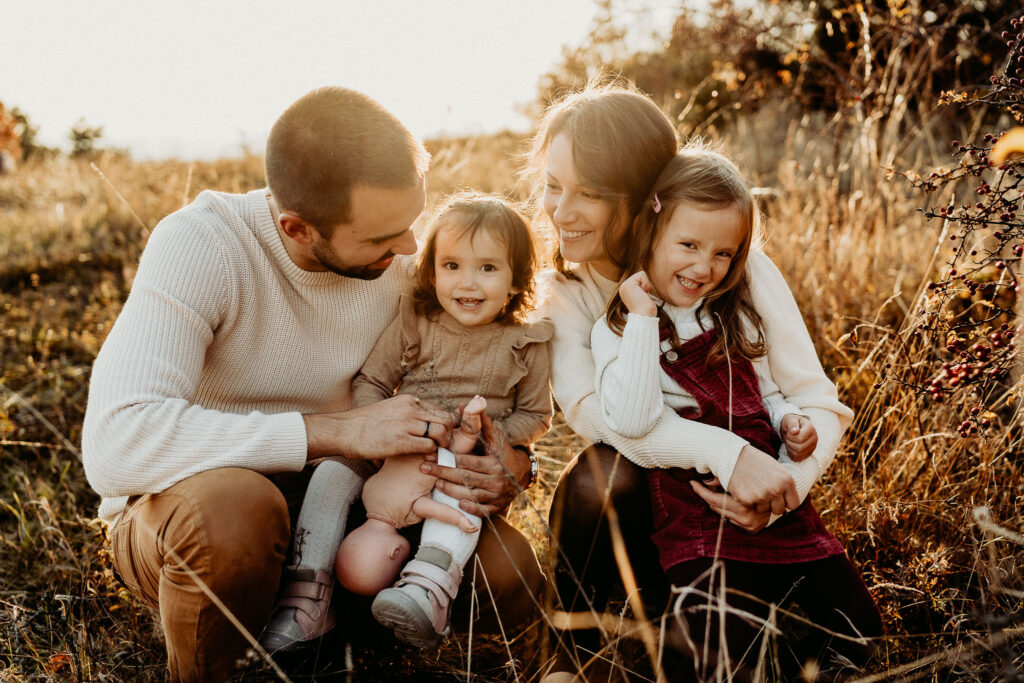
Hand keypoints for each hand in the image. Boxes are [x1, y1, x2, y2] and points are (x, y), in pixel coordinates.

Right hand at [303, 394, 452, 460]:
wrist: (343, 430)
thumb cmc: (363, 424)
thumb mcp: (388, 410)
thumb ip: (405, 414)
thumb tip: (419, 425)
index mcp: (408, 401)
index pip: (439, 410)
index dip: (445, 424)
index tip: (444, 435)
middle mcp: (411, 409)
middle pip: (445, 419)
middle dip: (450, 434)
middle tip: (446, 446)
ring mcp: (407, 424)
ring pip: (441, 432)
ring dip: (443, 445)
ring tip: (439, 453)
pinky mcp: (402, 441)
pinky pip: (429, 446)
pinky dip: (432, 454)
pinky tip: (427, 459)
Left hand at [418, 411, 528, 516]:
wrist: (521, 473)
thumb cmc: (502, 452)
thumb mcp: (494, 437)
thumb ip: (481, 422)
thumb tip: (470, 401)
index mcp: (494, 463)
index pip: (467, 462)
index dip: (448, 459)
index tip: (430, 455)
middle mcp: (496, 480)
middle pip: (464, 478)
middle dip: (442, 473)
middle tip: (423, 469)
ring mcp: (496, 495)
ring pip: (470, 494)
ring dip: (451, 490)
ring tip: (436, 483)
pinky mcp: (497, 507)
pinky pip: (481, 510)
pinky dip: (470, 507)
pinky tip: (457, 503)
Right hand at [618, 271, 656, 316]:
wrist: (643, 317)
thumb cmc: (647, 311)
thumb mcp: (644, 297)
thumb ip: (642, 289)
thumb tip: (649, 280)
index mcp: (626, 290)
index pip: (640, 279)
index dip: (646, 286)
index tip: (643, 297)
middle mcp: (623, 287)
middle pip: (641, 275)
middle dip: (646, 284)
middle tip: (643, 297)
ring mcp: (624, 285)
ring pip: (642, 274)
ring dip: (646, 285)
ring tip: (643, 295)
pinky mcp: (628, 284)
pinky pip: (642, 274)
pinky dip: (646, 283)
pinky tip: (643, 293)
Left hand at [690, 480, 770, 532]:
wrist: (785, 493)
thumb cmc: (762, 479)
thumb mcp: (744, 476)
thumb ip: (724, 479)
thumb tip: (704, 480)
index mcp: (744, 504)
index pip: (714, 499)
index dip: (701, 491)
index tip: (692, 483)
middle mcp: (746, 517)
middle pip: (716, 506)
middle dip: (708, 495)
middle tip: (701, 484)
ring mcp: (748, 525)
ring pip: (721, 512)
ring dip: (717, 502)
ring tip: (717, 490)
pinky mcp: (750, 530)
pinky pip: (729, 518)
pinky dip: (726, 509)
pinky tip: (729, 501)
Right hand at [726, 445, 799, 515]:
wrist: (734, 456)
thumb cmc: (756, 461)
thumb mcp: (777, 469)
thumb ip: (785, 485)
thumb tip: (789, 503)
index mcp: (787, 480)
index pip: (794, 504)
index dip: (785, 502)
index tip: (778, 498)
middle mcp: (776, 489)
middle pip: (779, 510)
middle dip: (772, 505)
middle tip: (763, 494)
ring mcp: (761, 496)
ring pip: (764, 511)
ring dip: (759, 504)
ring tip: (753, 489)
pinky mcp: (747, 500)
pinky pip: (751, 508)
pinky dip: (748, 501)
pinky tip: (745, 490)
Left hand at [780, 414, 816, 460]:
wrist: (793, 427)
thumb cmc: (791, 423)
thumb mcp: (790, 420)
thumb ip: (792, 424)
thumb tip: (794, 431)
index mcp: (811, 429)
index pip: (799, 439)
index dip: (790, 436)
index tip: (788, 432)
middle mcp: (814, 439)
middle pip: (800, 448)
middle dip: (789, 443)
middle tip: (787, 438)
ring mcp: (812, 447)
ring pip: (798, 454)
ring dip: (789, 448)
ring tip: (789, 441)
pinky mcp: (808, 453)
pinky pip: (797, 458)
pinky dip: (791, 453)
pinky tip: (791, 447)